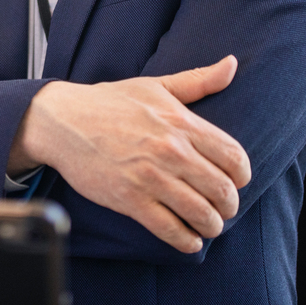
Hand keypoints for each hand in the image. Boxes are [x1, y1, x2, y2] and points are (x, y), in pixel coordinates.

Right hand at [7, 58, 250, 252]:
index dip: (242, 175)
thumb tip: (232, 64)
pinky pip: (170, 228)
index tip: (237, 181)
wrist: (63, 121)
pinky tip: (189, 240)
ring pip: (200, 213)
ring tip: (208, 225)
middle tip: (224, 208)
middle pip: (222, 189)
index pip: (233, 156)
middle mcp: (170, 150)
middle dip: (229, 205)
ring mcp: (150, 177)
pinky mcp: (130, 199)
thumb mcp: (156, 85)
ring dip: (211, 225)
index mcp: (181, 122)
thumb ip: (198, 80)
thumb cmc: (110, 102)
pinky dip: (186, 240)